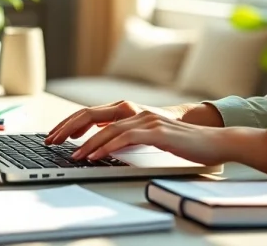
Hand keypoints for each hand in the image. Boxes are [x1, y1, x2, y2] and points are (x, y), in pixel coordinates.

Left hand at [68, 110, 266, 173]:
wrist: (214, 141)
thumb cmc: (184, 142)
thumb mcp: (150, 137)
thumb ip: (129, 135)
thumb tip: (105, 143)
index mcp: (133, 112)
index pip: (95, 113)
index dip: (72, 123)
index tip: (56, 135)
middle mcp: (138, 111)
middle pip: (96, 115)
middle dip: (70, 128)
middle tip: (51, 141)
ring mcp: (148, 120)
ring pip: (110, 129)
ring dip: (89, 143)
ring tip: (74, 155)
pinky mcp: (158, 132)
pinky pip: (127, 138)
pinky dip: (109, 146)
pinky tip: (97, 155)